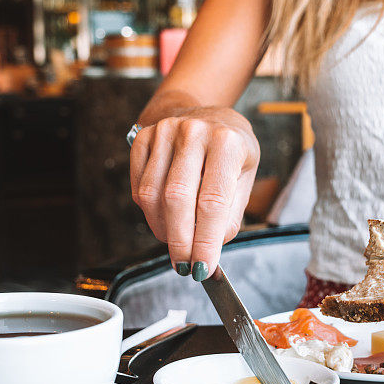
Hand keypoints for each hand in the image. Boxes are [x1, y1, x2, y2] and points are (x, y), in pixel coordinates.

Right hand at [130, 107, 259, 279]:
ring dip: (161, 230)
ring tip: (176, 242)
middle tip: (184, 266)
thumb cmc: (231, 151)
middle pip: (177, 199)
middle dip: (179, 241)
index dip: (206, 240)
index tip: (203, 268)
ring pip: (152, 195)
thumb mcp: (244, 179)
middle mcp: (194, 132)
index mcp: (227, 142)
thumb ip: (229, 217)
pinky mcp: (143, 137)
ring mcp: (165, 132)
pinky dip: (148, 212)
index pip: (213, 202)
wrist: (207, 115)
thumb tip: (210, 254)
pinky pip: (138, 186)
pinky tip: (163, 218)